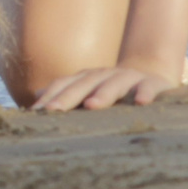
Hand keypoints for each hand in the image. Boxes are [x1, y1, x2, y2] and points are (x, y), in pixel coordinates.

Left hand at [31, 63, 185, 112]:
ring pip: (114, 84)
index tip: (34, 113)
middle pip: (83, 84)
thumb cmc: (114, 91)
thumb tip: (37, 101)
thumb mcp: (91, 91)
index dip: (50, 97)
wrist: (152, 75)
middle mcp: (105, 75)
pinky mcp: (154, 83)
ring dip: (103, 93)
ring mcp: (129, 77)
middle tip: (52, 111)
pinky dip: (145, 93)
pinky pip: (150, 87)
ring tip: (91, 105)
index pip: (64, 85)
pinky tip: (142, 102)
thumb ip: (67, 95)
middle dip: (67, 97)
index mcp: (87, 78)